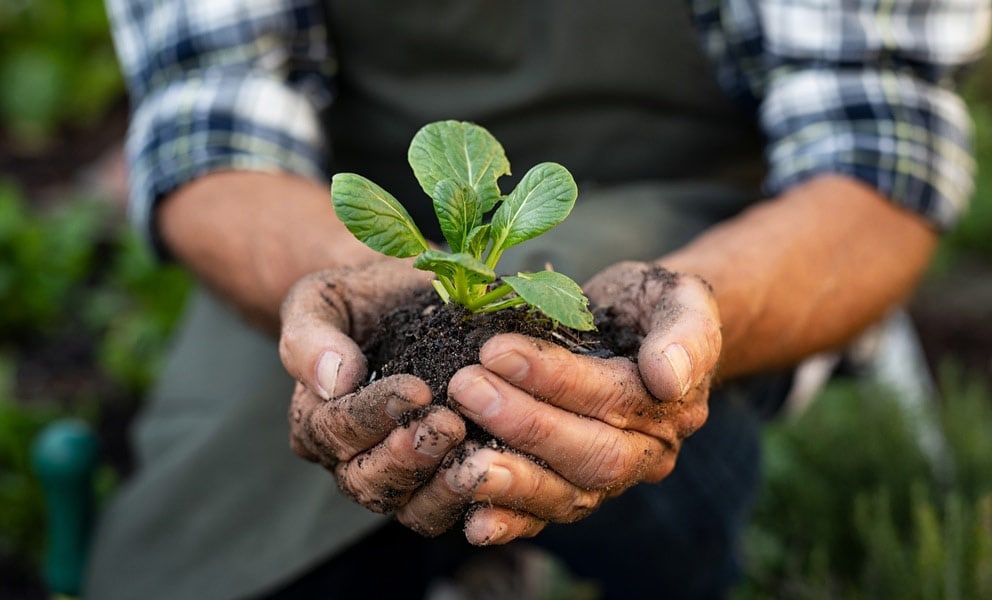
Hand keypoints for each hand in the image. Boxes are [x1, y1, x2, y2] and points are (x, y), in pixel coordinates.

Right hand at [278, 260, 466, 512]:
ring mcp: (398, 477)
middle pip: (367, 481)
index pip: (336, 430)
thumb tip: (333, 379)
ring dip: (442, 488)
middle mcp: (350, 459)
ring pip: (411, 508)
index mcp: (316, 419)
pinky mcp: (441, 483)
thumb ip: (311, 337)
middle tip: (448, 426)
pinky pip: (452, 509)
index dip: (373, 415)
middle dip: (408, 457)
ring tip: (474, 456)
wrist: (405, 300)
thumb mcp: (323, 300)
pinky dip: (476, 500)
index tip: (415, 389)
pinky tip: (502, 474)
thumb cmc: (360, 298)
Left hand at [393, 262, 721, 543]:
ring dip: (512, 480)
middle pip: (590, 454)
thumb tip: (669, 379)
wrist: (640, 328)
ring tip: (459, 459)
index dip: (553, 378)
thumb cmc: (652, 305)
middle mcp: (649, 453)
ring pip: (568, 494)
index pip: (613, 397)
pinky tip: (474, 523)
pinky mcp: (576, 489)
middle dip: (524, 425)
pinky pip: (547, 516)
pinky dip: (511, 523)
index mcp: (675, 405)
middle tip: (466, 388)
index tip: (496, 349)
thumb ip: (686, 332)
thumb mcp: (680, 297)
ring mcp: (612, 479)